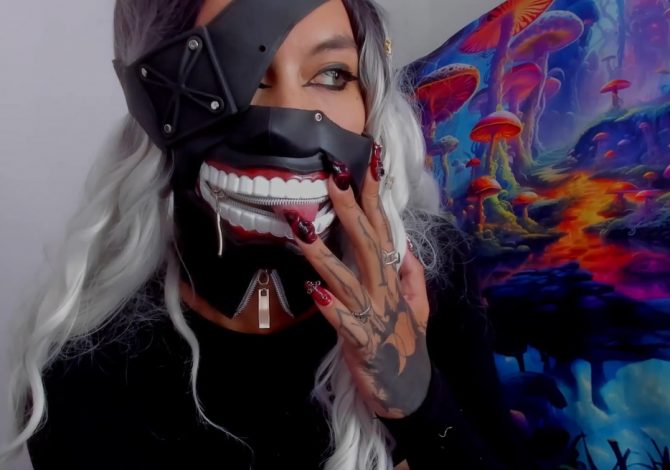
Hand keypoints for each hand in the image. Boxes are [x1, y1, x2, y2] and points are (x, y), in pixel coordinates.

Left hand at [285, 150, 430, 418]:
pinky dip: (331, 308)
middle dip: (349, 208)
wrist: (410, 391)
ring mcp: (374, 316)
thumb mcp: (418, 304)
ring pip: (347, 278)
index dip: (375, 195)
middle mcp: (385, 290)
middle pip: (367, 243)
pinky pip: (345, 324)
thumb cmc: (407, 343)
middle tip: (332, 175)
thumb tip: (404, 242)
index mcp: (393, 278)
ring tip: (301, 228)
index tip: (368, 160)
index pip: (384, 228)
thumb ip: (411, 272)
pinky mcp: (363, 343)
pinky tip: (314, 291)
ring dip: (324, 253)